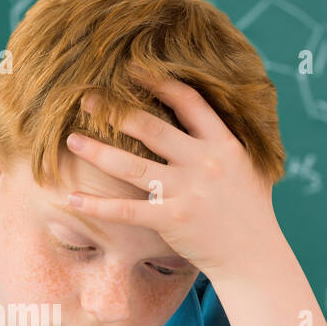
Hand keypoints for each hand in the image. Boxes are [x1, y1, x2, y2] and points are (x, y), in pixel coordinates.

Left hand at [63, 69, 280, 275]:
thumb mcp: (249, 165)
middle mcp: (203, 162)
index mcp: (222, 143)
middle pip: (151, 127)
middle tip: (87, 99)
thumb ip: (225, 142)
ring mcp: (187, 191)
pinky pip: (126, 211)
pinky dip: (98, 206)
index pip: (188, 101)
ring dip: (98, 152)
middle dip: (116, 111)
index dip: (158, 81)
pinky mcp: (172, 220)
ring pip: (132, 166)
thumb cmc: (251, 211)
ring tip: (71, 140)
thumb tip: (208, 117)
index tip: (132, 69)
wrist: (255, 256)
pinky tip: (73, 198)